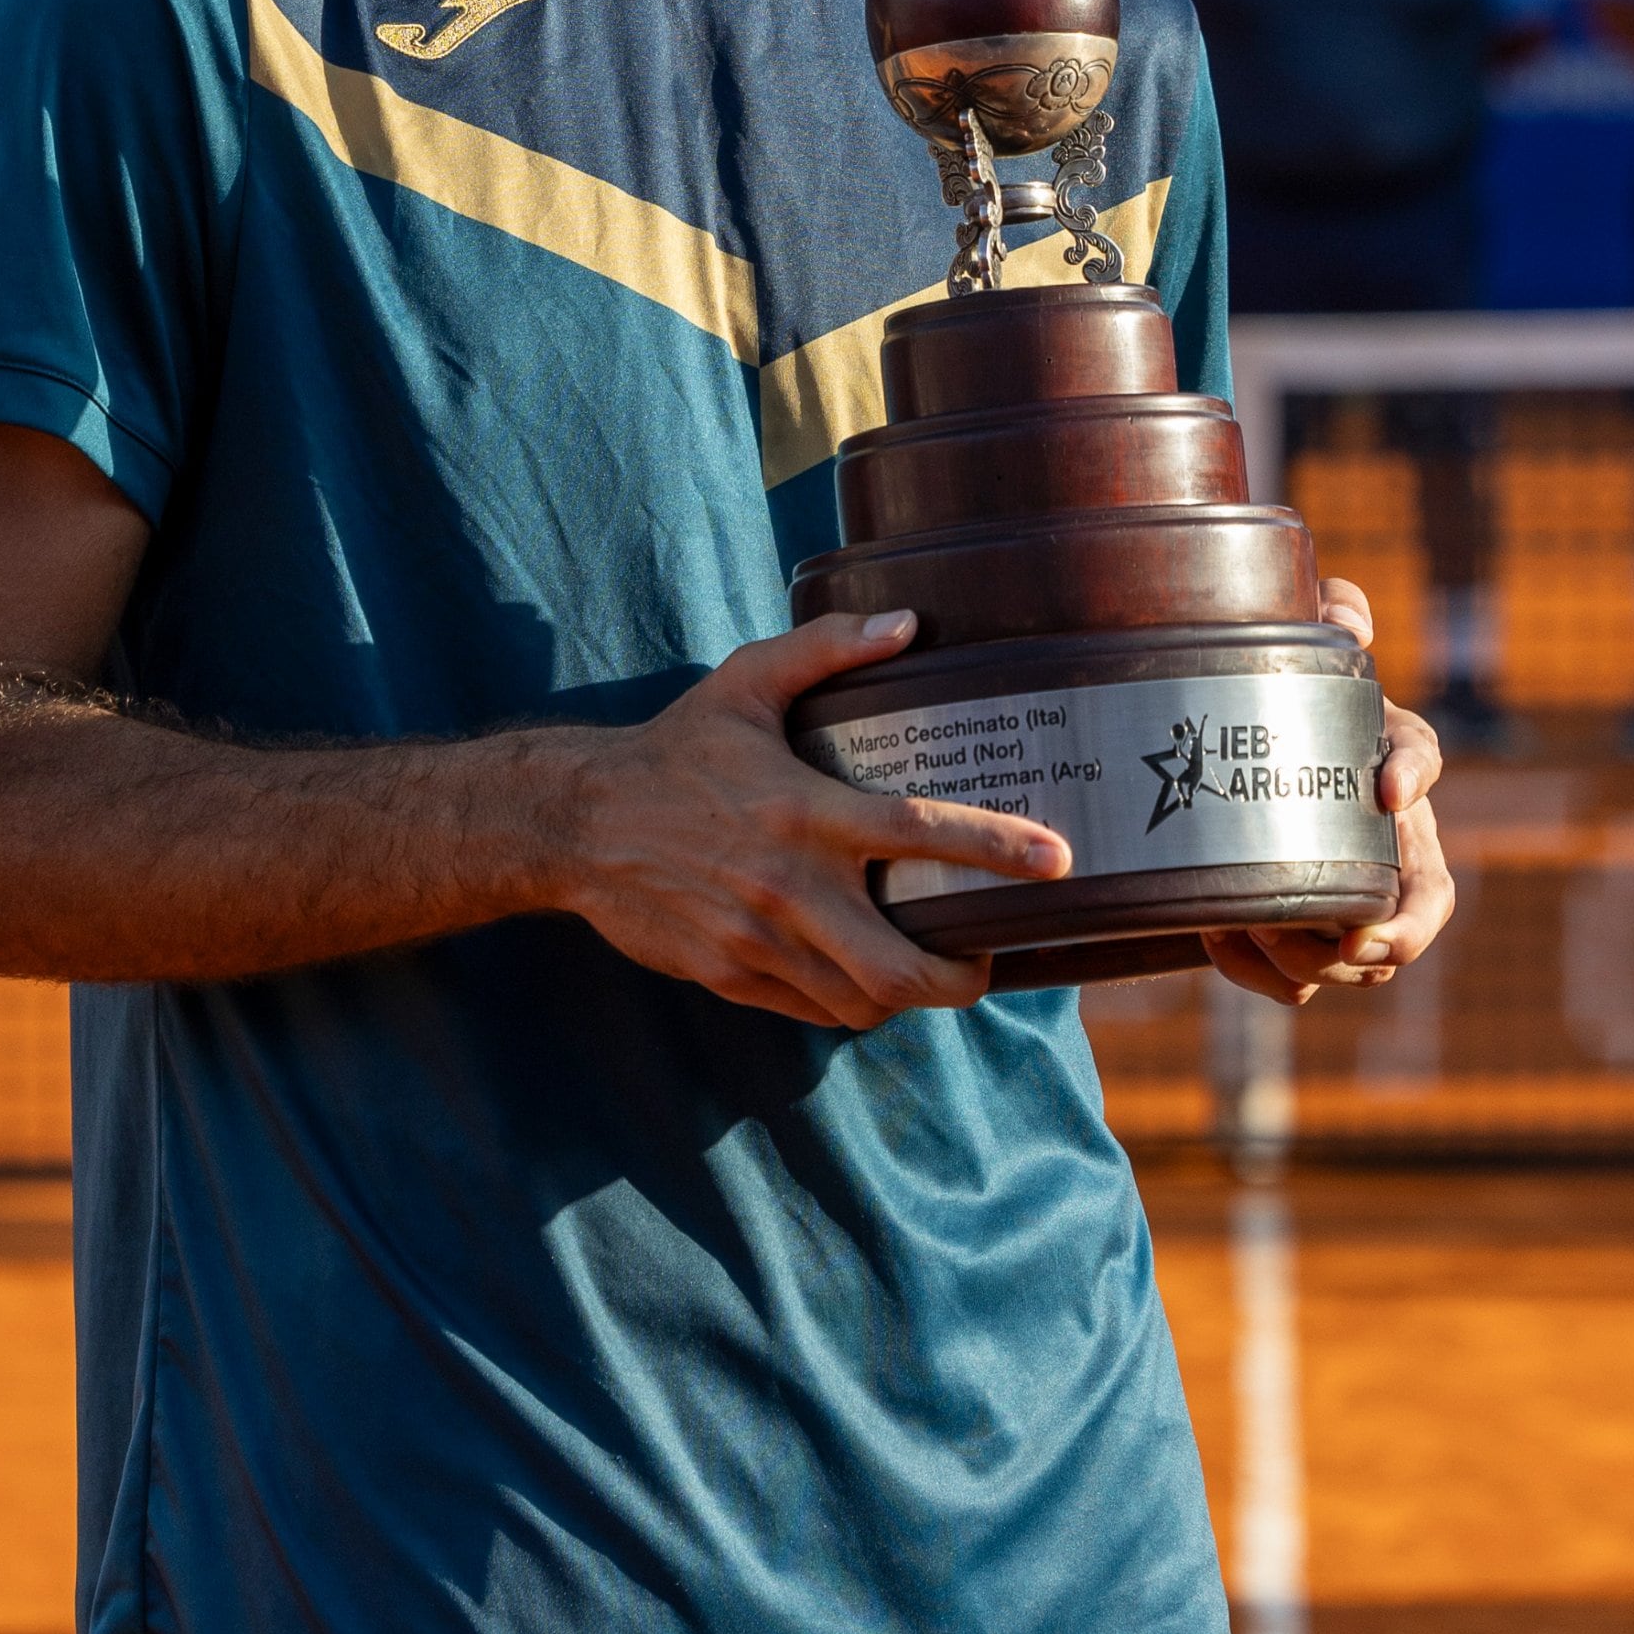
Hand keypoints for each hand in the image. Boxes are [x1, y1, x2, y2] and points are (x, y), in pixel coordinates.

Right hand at [551, 611, 1071, 1029]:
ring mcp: (757, 941)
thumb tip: (909, 623)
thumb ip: (828, 647)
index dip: (997, 849)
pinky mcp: (729, 976)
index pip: (921, 832)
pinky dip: (850, 1003)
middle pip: (898, 967)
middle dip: (961, 979)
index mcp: (805, 810)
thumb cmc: (676, 747)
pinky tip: (861, 978)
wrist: (577, 822)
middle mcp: (788, 886)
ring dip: (907, 996)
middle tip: (986, 958)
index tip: (1056, 861)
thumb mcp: (745, 682)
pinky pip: (811, 1011)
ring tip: (930, 970)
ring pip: (860, 1001)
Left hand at [1202, 575, 1453, 1008]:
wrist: (1221, 769)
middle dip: (1388, 935)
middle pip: (1418, 909)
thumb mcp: (1301, 651)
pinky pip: (1298, 981)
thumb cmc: (1275, 702)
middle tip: (1341, 935)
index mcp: (1386, 760)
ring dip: (1310, 958)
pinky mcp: (1302, 940)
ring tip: (1250, 926)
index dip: (1416, 776)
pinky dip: (1261, 975)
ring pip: (1360, 962)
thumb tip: (1349, 616)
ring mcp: (1349, 899)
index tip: (1390, 789)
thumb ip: (1330, 612)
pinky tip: (1219, 939)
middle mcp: (1385, 841)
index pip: (1424, 759)